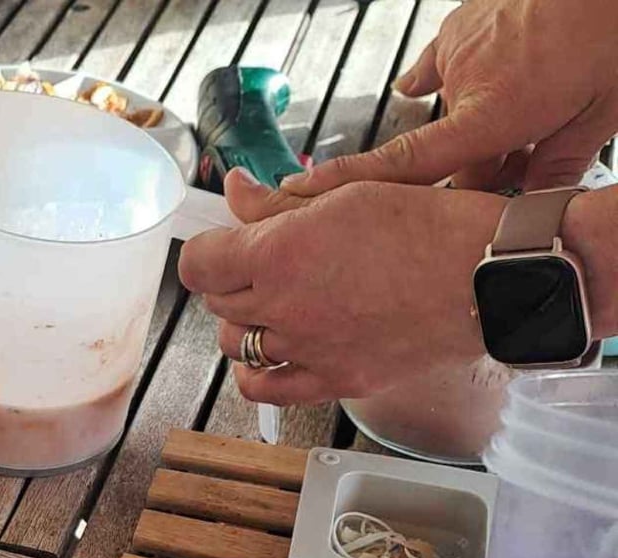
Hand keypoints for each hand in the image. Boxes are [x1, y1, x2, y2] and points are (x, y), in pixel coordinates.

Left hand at [177, 169, 505, 404]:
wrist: (489, 277)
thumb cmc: (428, 227)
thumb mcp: (347, 194)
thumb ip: (278, 203)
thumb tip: (236, 190)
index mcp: (280, 253)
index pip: (198, 263)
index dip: (208, 251)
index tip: (224, 244)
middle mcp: (284, 307)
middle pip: (217, 302)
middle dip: (232, 280)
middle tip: (264, 264)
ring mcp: (306, 349)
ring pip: (236, 345)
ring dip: (244, 323)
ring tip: (276, 303)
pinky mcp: (333, 380)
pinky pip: (265, 390)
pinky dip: (257, 374)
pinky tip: (271, 355)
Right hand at [284, 0, 617, 195]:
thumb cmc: (610, 29)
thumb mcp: (602, 112)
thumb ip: (560, 163)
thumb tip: (536, 204)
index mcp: (493, 115)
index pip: (406, 165)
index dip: (347, 183)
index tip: (300, 194)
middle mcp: (464, 84)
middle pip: (451, 151)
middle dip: (479, 167)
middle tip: (526, 160)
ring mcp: (459, 49)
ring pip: (456, 108)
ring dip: (481, 116)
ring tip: (533, 98)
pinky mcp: (462, 23)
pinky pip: (439, 62)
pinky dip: (450, 76)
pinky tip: (447, 80)